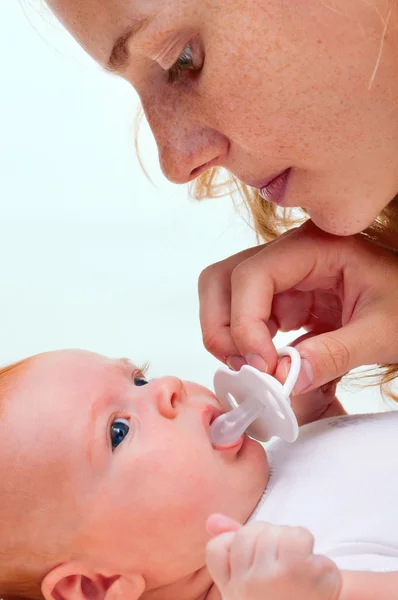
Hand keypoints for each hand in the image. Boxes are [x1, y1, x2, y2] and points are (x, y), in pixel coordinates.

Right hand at [199, 221, 397, 397]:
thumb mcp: (382, 331)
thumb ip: (335, 354)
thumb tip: (283, 379)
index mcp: (315, 247)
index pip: (252, 275)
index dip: (245, 322)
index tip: (262, 366)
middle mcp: (289, 255)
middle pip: (223, 279)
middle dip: (221, 325)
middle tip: (243, 366)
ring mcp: (282, 278)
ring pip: (224, 298)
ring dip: (227, 336)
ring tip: (255, 369)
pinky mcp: (283, 301)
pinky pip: (245, 319)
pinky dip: (245, 345)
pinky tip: (268, 366)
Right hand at [206, 514, 340, 599]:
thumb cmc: (286, 598)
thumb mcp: (253, 580)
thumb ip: (230, 547)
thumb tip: (211, 519)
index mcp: (233, 590)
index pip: (218, 548)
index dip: (238, 550)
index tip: (256, 570)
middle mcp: (247, 586)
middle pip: (250, 532)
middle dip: (269, 541)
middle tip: (284, 570)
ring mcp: (273, 578)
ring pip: (275, 530)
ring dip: (291, 542)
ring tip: (299, 570)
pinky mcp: (301, 571)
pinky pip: (300, 535)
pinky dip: (310, 547)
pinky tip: (314, 571)